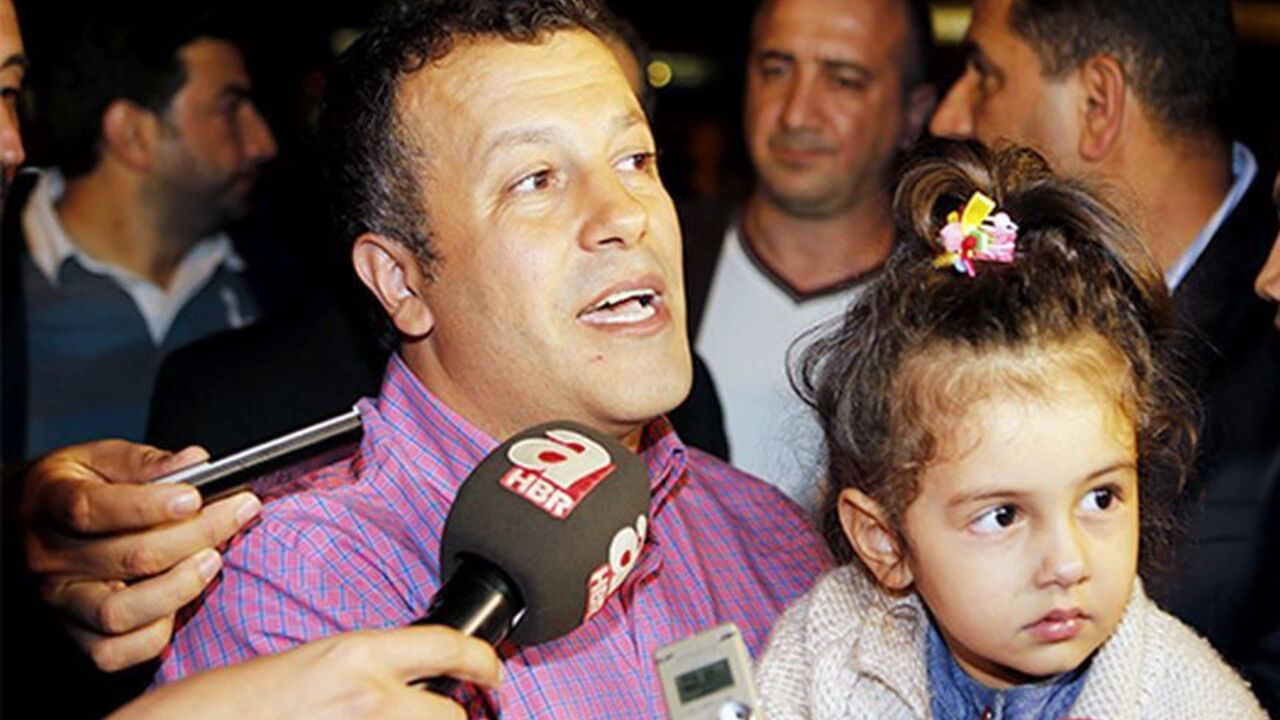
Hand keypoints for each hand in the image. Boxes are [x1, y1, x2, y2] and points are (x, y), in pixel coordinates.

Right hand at [18, 440, 261, 670]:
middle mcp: (52, 557)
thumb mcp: (100, 458)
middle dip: (196, 535)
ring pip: (121, 612)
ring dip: (180, 587)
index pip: (94, 509)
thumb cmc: (74, 486)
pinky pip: (113, 653)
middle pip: (127, 557)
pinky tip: (181, 601)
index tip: (196, 497)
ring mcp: (62, 599)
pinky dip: (155, 635)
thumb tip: (194, 462)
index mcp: (51, 503)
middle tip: (238, 513)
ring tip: (213, 560)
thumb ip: (146, 462)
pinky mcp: (75, 631)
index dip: (149, 506)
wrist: (27, 519)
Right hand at [108, 626, 503, 719]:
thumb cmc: (222, 708)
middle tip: (447, 719)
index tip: (493, 672)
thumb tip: (393, 687)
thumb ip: (356, 673)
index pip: (447, 646)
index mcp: (353, 657)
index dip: (483, 661)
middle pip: (452, 716)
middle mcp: (368, 700)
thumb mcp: (301, 669)